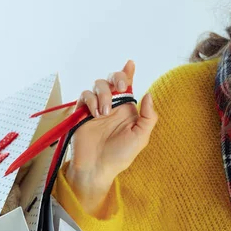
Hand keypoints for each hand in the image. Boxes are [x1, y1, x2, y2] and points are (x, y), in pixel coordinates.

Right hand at [66, 60, 157, 212]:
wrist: (97, 168)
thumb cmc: (120, 155)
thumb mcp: (141, 137)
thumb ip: (148, 116)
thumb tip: (148, 93)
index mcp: (127, 110)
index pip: (128, 86)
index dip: (128, 72)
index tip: (131, 63)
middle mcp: (112, 105)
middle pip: (112, 80)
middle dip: (117, 77)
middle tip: (121, 87)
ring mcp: (96, 107)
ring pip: (98, 84)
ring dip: (103, 94)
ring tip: (104, 113)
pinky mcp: (81, 111)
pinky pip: (85, 95)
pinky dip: (91, 100)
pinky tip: (95, 114)